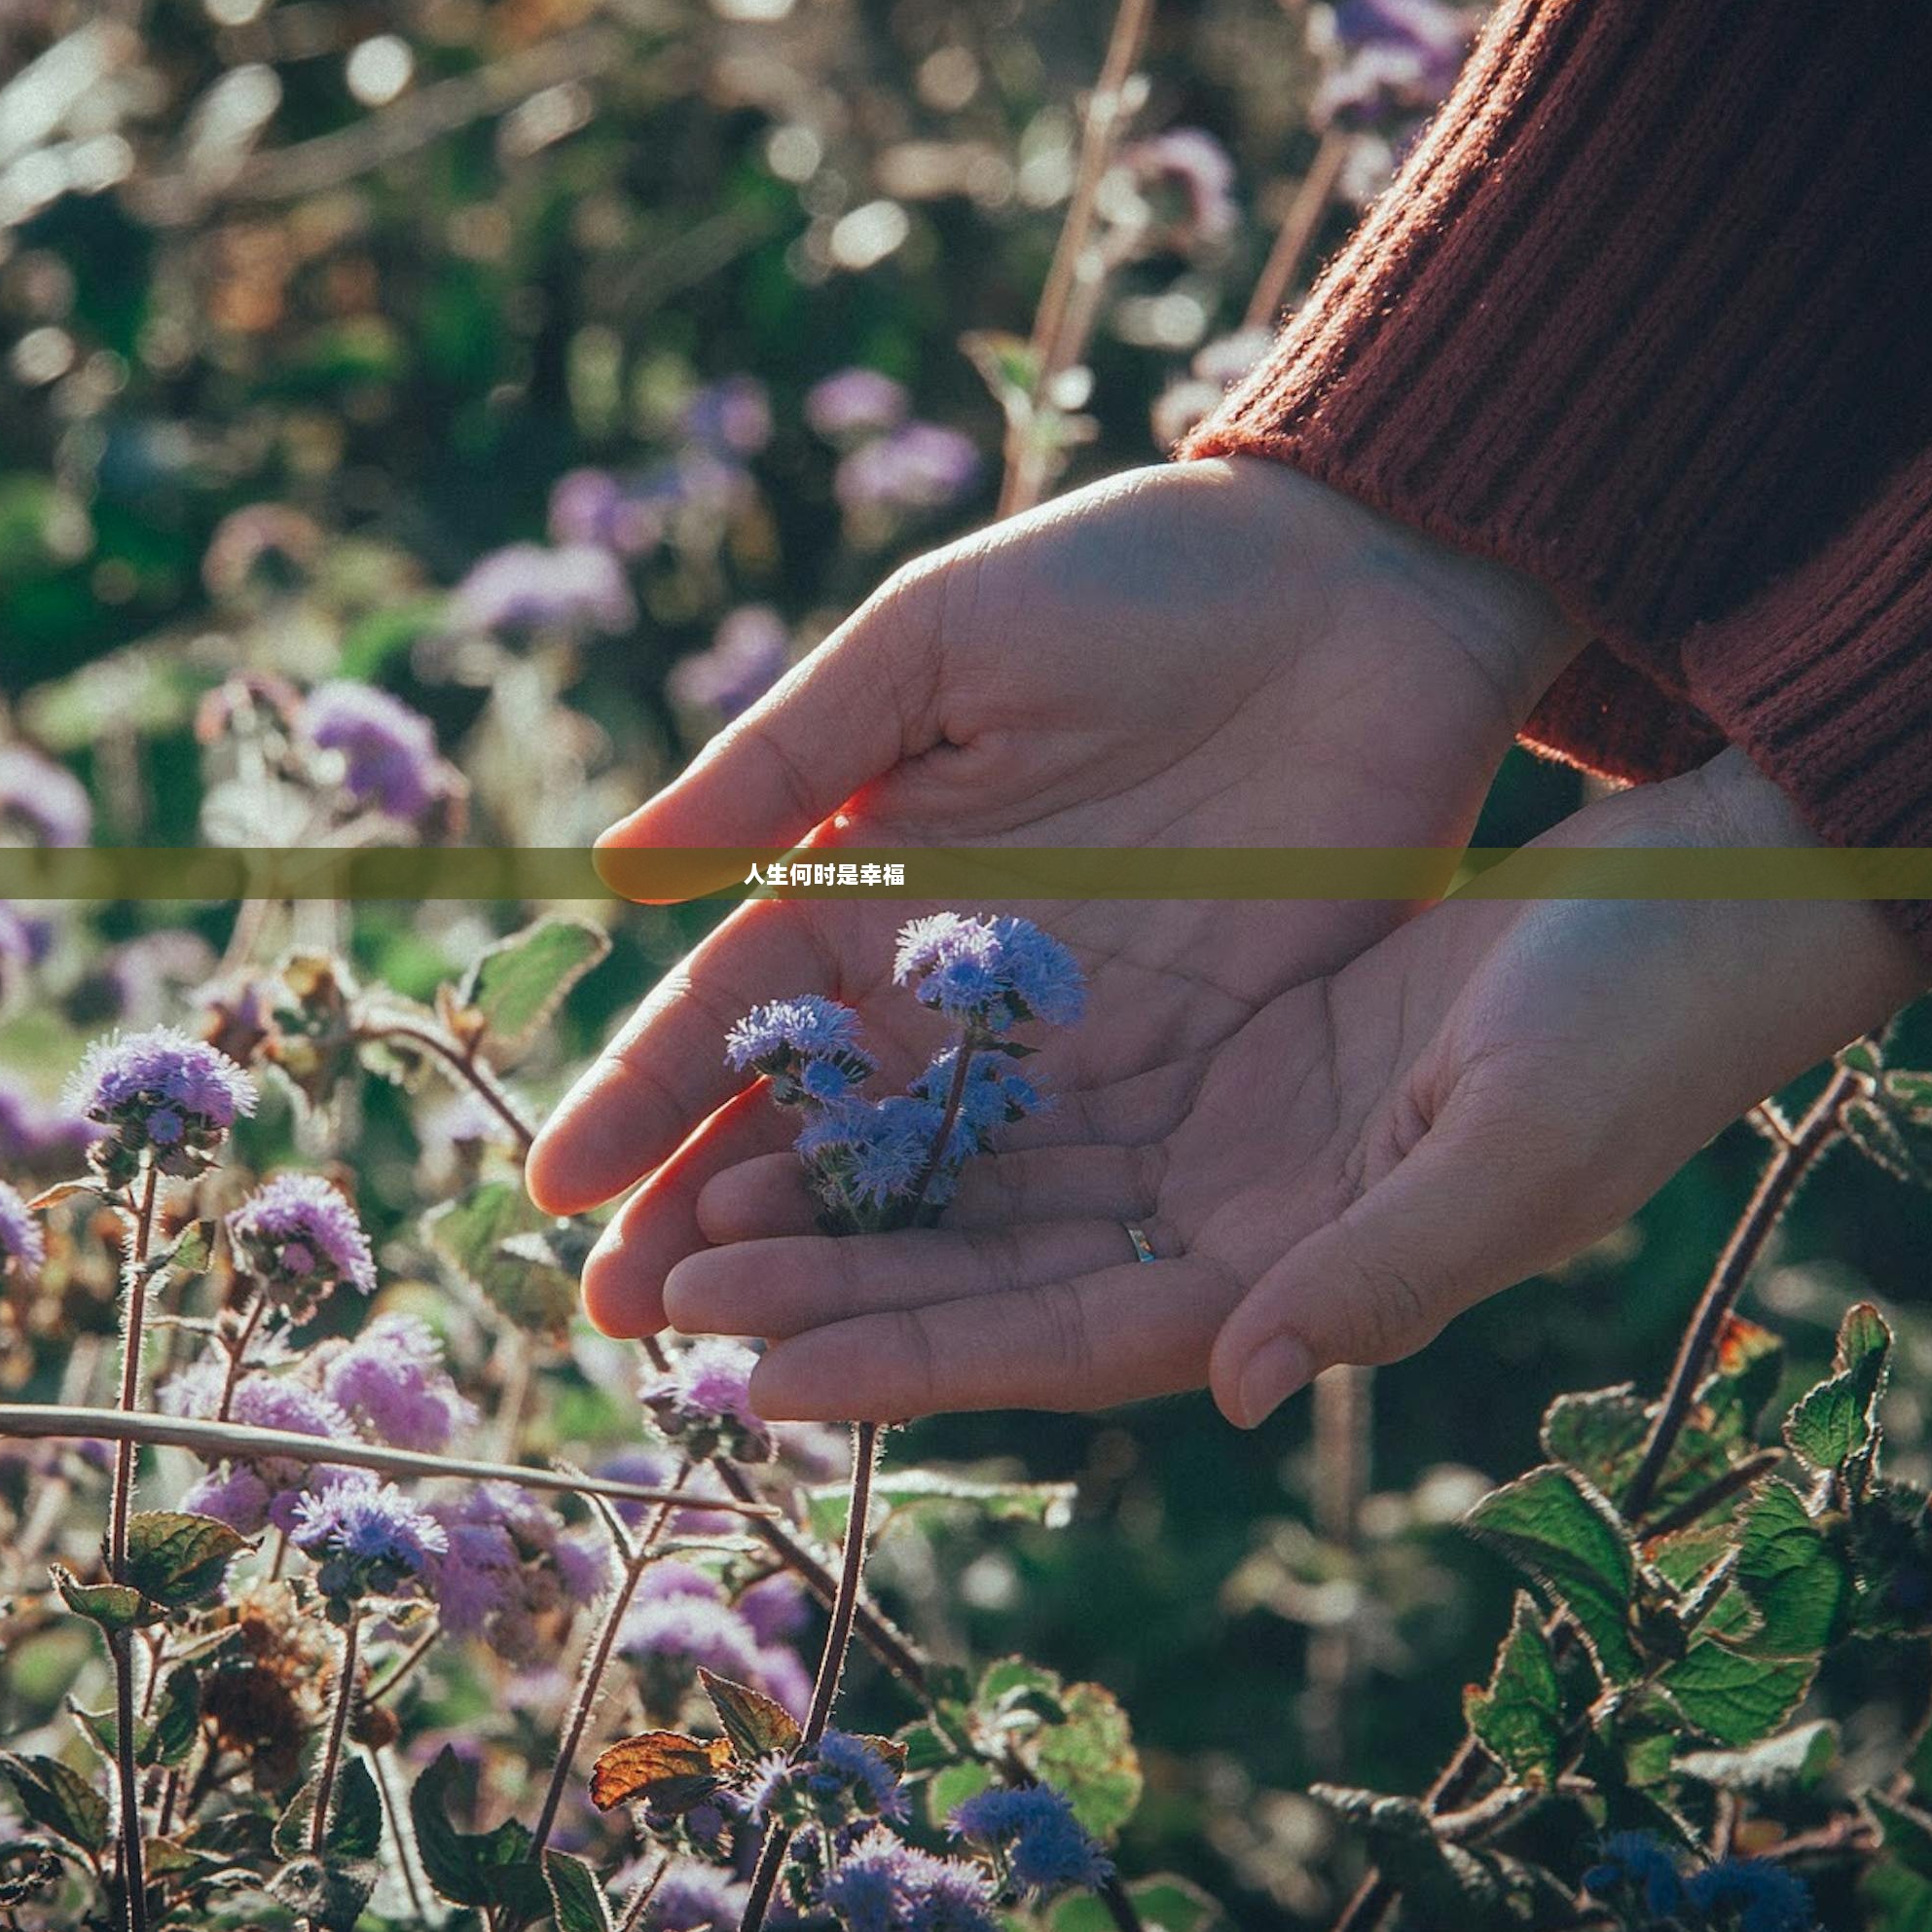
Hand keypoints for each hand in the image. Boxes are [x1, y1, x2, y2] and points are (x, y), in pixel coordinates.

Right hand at [527, 455, 1584, 1342]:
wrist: (1369, 584)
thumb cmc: (1137, 577)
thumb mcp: (938, 642)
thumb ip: (788, 757)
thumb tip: (616, 870)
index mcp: (871, 875)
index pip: (734, 1013)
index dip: (647, 1100)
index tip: (562, 1189)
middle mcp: (954, 988)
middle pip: (813, 1132)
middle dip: (713, 1227)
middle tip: (624, 1318)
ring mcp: (1074, 1050)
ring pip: (930, 1193)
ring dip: (838, 1276)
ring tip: (737, 1354)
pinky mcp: (1199, 1086)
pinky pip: (1083, 1201)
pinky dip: (1002, 1274)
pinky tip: (926, 1342)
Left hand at [646, 749, 1931, 1424]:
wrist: (1711, 903)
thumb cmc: (1639, 1027)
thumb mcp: (1515, 1144)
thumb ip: (1379, 1273)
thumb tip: (1239, 1386)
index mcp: (1298, 1284)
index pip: (1062, 1348)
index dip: (905, 1362)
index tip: (749, 1370)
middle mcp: (1236, 1235)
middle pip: (991, 1279)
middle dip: (829, 1287)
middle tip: (656, 1286)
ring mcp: (1222, 1142)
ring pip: (994, 1184)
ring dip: (852, 1191)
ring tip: (691, 1189)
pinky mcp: (1223, 1047)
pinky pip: (1041, 1083)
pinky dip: (932, 1086)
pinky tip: (817, 1072)